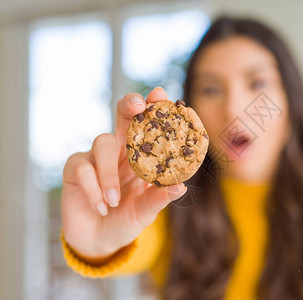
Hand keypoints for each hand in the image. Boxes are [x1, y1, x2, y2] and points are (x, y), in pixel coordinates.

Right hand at [61, 87, 186, 260]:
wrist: (100, 239)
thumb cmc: (127, 219)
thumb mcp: (145, 211)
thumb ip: (158, 198)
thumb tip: (180, 186)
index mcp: (141, 155)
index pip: (148, 125)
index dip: (154, 107)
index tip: (161, 95)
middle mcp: (120, 150)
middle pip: (122, 115)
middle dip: (129, 105)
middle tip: (137, 106)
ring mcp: (96, 156)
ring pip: (102, 142)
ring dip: (109, 173)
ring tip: (114, 200)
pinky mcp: (75, 168)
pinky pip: (82, 167)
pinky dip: (93, 188)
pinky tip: (101, 207)